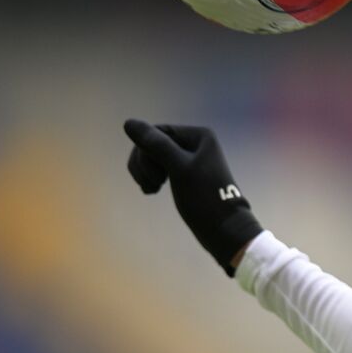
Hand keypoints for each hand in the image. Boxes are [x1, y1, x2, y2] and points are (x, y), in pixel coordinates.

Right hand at [123, 119, 262, 276]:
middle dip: (145, 164)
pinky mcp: (185, 175)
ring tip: (151, 189)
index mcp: (198, 136)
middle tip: (153, 185)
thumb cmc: (204, 198)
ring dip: (146, 173)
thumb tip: (128, 123)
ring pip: (153, 158)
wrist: (223, 229)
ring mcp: (190, 159)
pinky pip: (159, 169)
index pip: (156, 132)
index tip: (154, 177)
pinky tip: (152, 191)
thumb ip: (155, 145)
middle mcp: (195, 143)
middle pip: (153, 144)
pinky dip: (151, 179)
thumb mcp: (179, 168)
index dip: (145, 152)